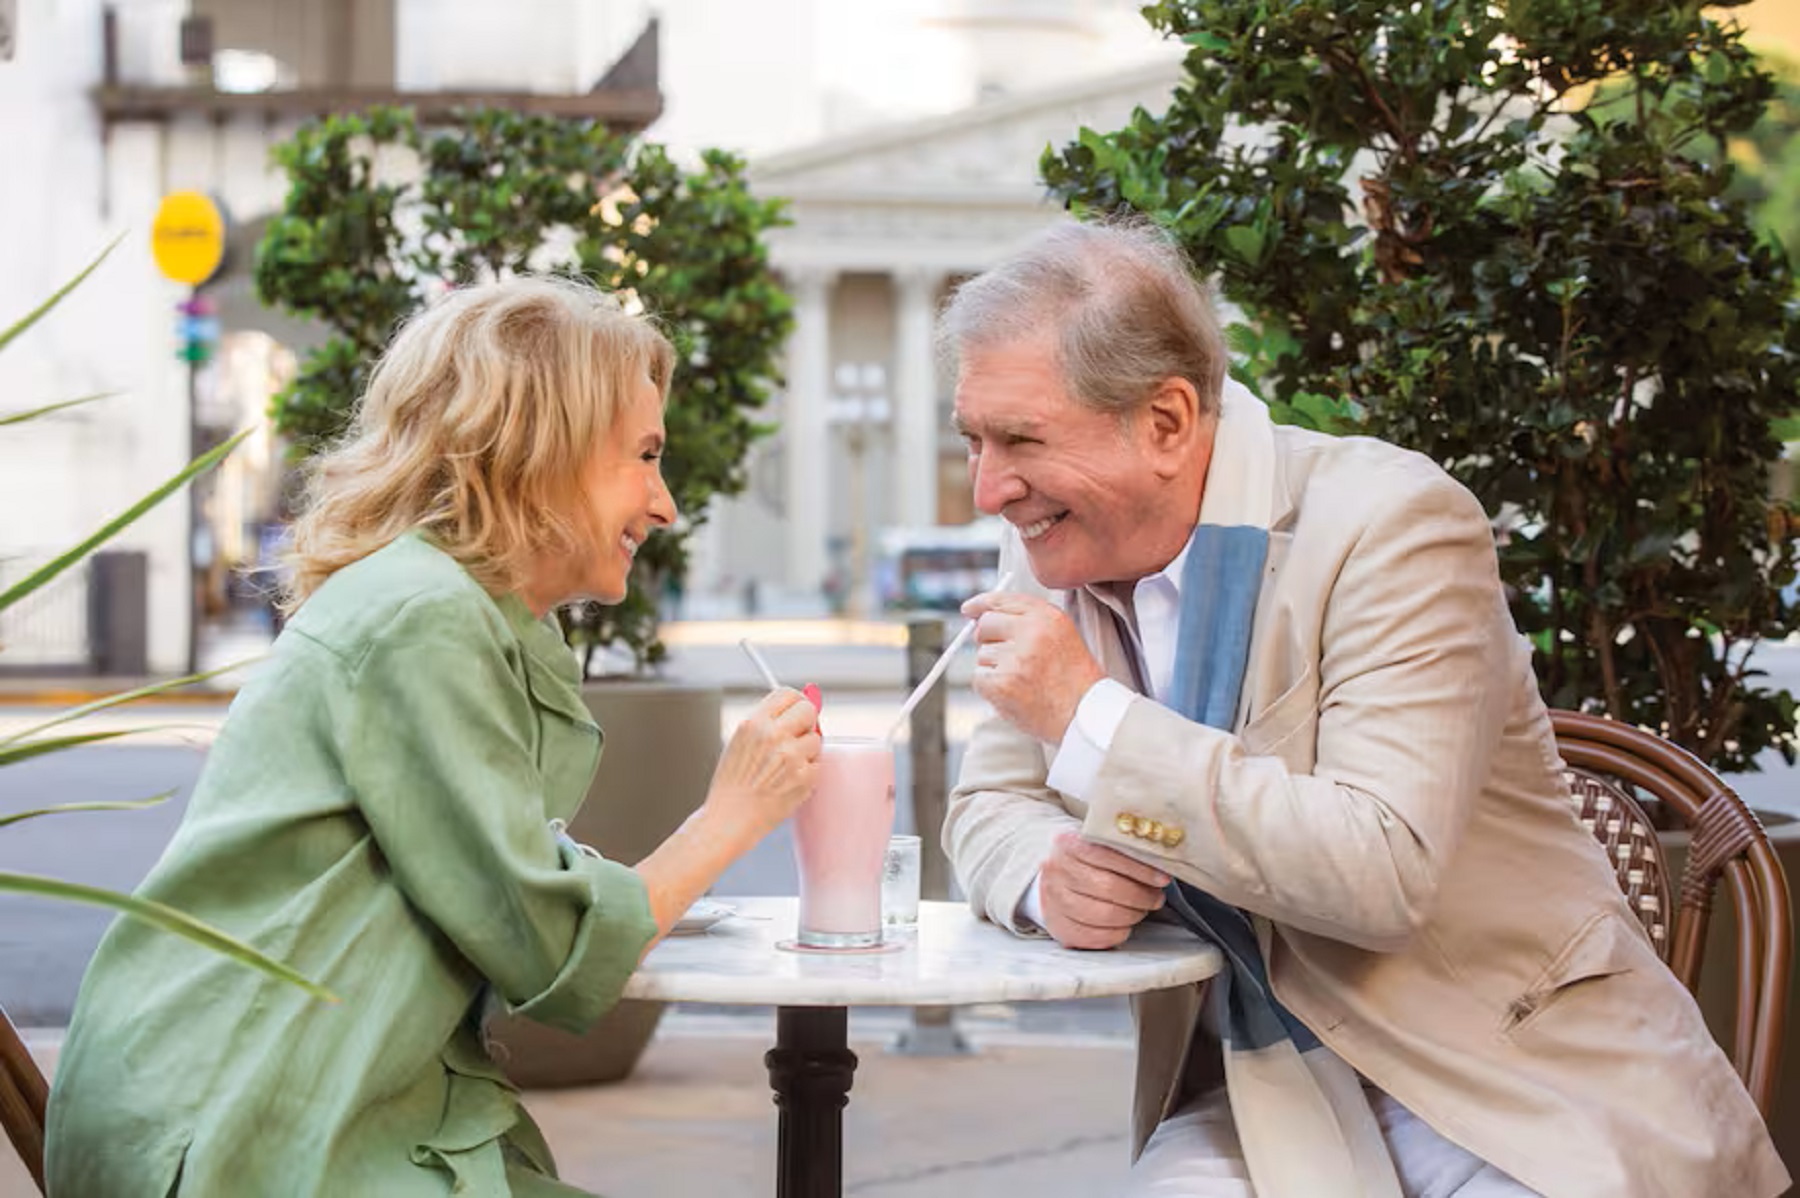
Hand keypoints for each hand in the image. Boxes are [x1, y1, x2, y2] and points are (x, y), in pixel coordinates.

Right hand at [704, 688, 821, 844]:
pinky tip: (788, 783)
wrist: (729, 819)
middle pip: (808, 710)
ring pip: (816, 739)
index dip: (796, 702)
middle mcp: (773, 735)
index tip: (797, 712)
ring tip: (785, 768)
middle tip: (798, 738)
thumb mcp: (740, 742)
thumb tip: (801, 702)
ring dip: (807, 752)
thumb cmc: (733, 784)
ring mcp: (790, 756)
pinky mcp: (804, 777)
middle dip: (807, 722)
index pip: (787, 693)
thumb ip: (768, 723)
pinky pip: (818, 765)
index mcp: (754, 722)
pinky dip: (808, 774)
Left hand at [961, 591, 1105, 742]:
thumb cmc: (1075, 680)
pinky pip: (979, 678)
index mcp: (1048, 617)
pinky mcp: (1001, 683)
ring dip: (994, 668)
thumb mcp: (1063, 636)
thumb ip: (1030, 621)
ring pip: (982, 655)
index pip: (1003, 600)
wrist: (1084, 715)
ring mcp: (1015, 658)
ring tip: (1022, 681)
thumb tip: (985, 615)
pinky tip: (1014, 693)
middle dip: (987, 639)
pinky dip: (991, 688)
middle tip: (1005, 657)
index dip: (981, 604)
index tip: (970, 609)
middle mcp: (1031, 632)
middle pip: (985, 624)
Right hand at [1038, 831, 1169, 949]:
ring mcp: (1055, 901)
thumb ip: (1124, 849)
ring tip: (1141, 909)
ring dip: (1132, 915)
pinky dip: (1118, 933)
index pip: (1106, 855)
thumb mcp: (1098, 845)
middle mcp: (1057, 871)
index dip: (1139, 868)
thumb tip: (1160, 861)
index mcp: (1068, 844)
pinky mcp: (1060, 927)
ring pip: (1104, 914)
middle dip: (1141, 895)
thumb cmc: (1085, 863)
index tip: (1162, 878)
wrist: (1052, 882)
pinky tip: (1125, 924)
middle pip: (1107, 887)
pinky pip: (1097, 936)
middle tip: (1156, 898)